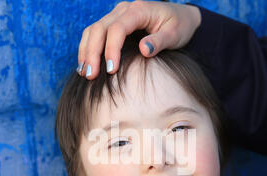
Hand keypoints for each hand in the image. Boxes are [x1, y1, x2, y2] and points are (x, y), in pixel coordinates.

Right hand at [77, 0, 201, 79]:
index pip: (117, 29)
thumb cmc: (180, 26)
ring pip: (93, 30)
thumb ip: (160, 42)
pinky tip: (85, 66)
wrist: (181, 18)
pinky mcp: (113, 23)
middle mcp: (124, 9)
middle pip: (99, 29)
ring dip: (86, 51)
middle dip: (92, 53)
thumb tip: (144, 50)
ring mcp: (117, 15)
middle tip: (91, 76)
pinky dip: (87, 49)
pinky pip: (95, 33)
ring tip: (84, 73)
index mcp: (139, 10)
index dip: (111, 50)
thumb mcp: (175, 34)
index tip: (111, 71)